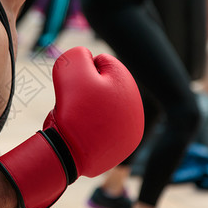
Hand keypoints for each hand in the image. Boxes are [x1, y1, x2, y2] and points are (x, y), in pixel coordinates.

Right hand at [0, 46, 143, 207]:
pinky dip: (95, 128)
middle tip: (77, 104)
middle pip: (105, 87)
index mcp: (127, 83)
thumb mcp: (70, 70)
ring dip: (92, 109)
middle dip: (89, 91)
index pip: (101, 63)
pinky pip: (106, 128)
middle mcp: (137, 105)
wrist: (70, 152)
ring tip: (81, 120)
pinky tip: (87, 133)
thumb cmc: (72, 108)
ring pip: (106, 108)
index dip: (82, 72)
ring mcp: (133, 128)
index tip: (76, 87)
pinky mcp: (124, 146)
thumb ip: (78, 55)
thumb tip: (86, 57)